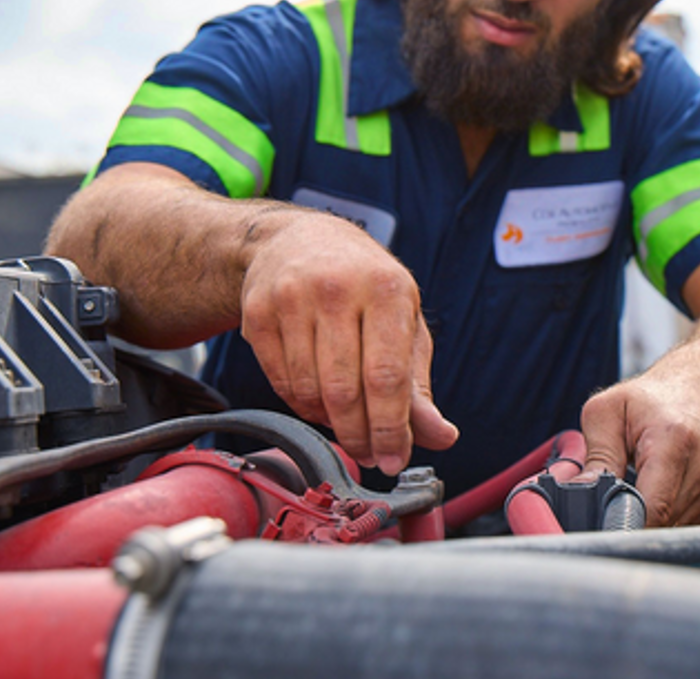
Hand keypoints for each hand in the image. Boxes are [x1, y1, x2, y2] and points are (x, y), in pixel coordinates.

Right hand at [239, 208, 457, 473]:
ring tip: (344, 419)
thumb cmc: (363, 286)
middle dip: (359, 436)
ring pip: (309, 391)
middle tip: (369, 454)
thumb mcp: (403, 323)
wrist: (296, 239)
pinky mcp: (257, 312)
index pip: (388, 375)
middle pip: (345, 390)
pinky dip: (301, 404)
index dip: (390, 428)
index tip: (394, 459)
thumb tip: (441, 437)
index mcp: (386, 289)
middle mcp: (338, 289)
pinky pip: (280, 382)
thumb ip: (419, 386)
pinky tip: (317, 397)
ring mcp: (292, 298)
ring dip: (329, 421)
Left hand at [577, 369, 699, 526]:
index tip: (601, 526)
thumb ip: (596, 456)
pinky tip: (654, 492)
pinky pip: (684, 523)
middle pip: (662, 523)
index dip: (623, 524)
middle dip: (631, 522)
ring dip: (648, 520)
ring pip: (673, 528)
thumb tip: (579, 494)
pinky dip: (664, 516)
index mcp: (673, 441)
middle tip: (608, 505)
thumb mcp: (608, 411)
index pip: (653, 508)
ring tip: (635, 490)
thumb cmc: (652, 397)